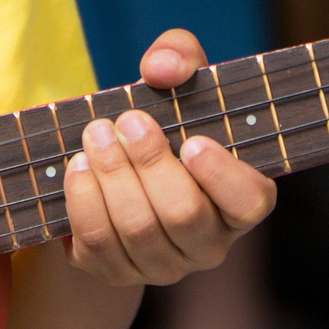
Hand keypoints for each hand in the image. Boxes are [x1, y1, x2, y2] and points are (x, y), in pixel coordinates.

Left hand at [61, 29, 277, 286]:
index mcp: (239, 198)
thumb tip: (161, 70)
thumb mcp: (177, 76)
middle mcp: (208, 242)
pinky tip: (78, 167)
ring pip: (138, 231)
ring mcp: (164, 264)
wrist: (118, 160)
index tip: (193, 142)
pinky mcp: (118, 272)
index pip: (249, 203)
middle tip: (126, 121)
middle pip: (183, 215)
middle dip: (149, 162)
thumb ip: (179, 55)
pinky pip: (99, 246)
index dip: (224, 177)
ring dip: (112, 176)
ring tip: (96, 135)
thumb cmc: (163, 116)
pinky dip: (84, 202)